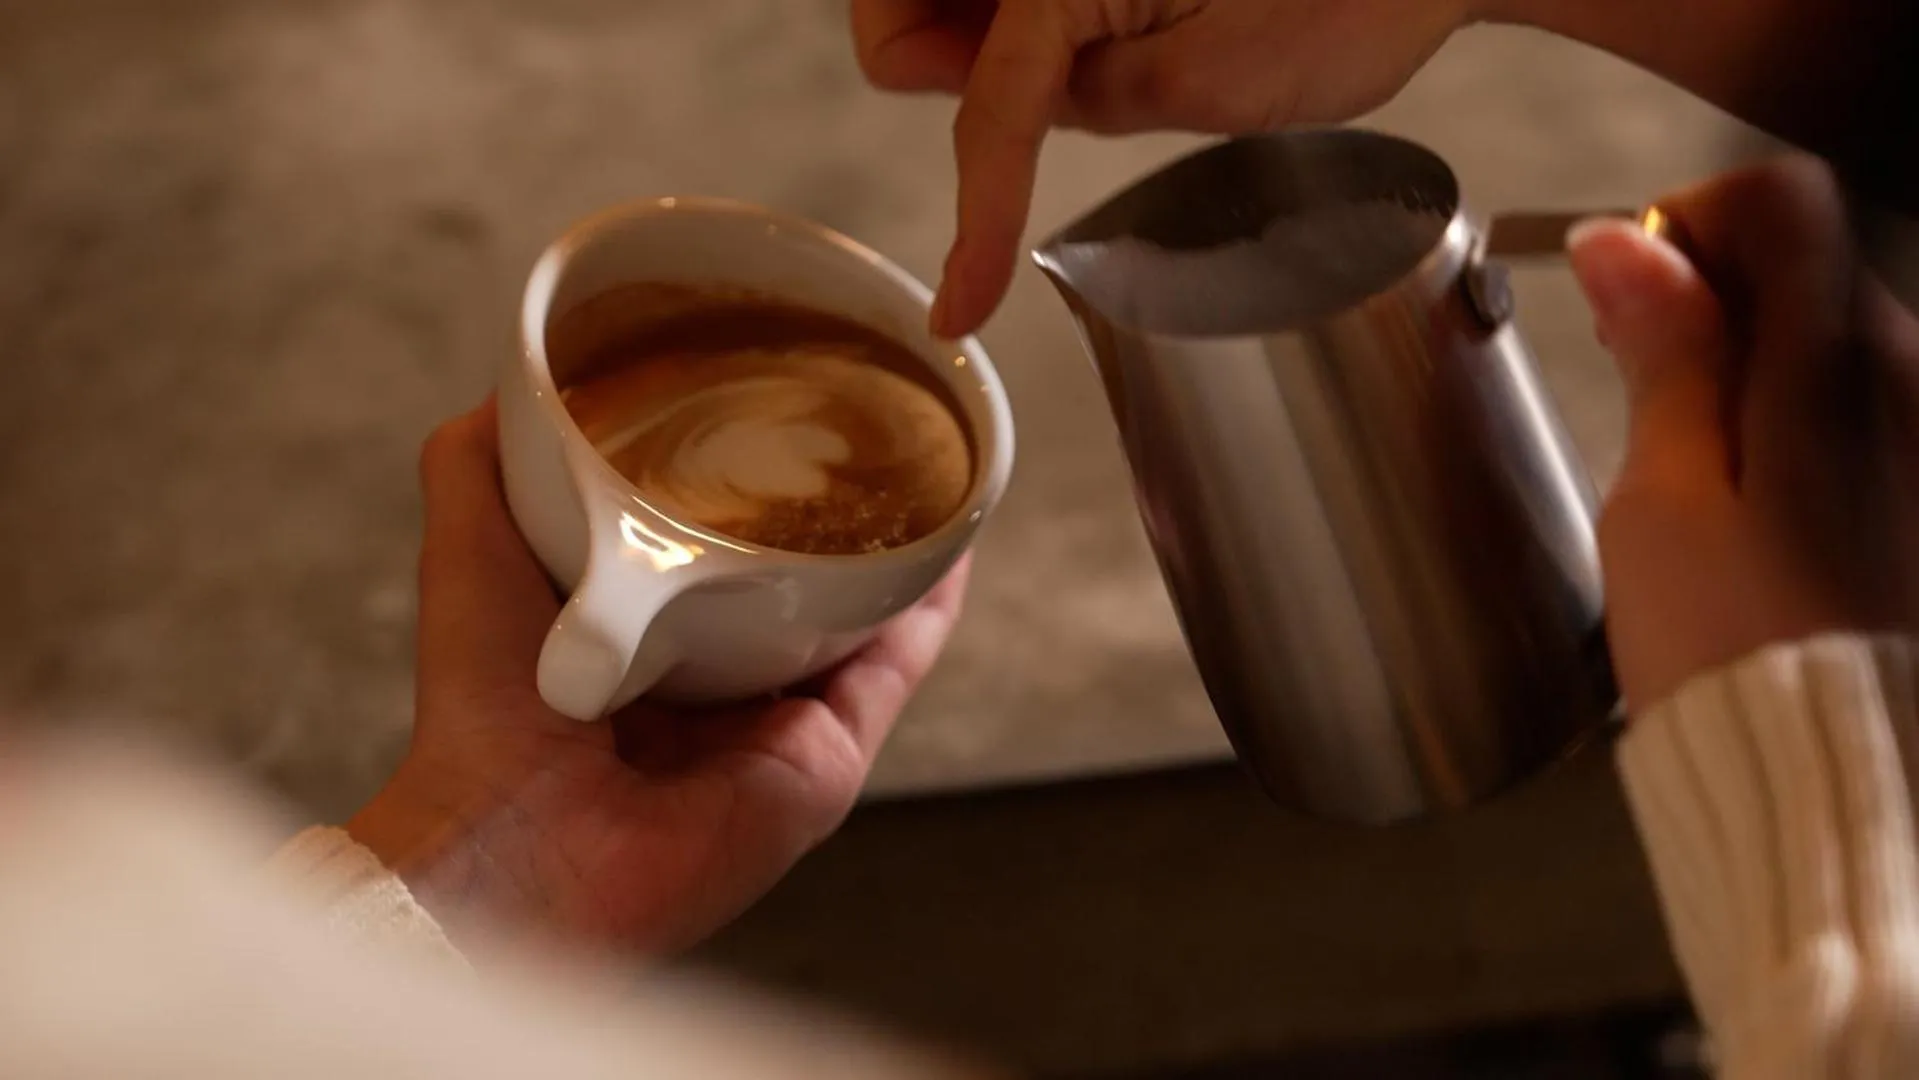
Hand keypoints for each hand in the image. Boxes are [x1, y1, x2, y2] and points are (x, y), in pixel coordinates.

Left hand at [347, 402, 969, 950]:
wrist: (517, 843)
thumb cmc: (481, 711)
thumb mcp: (469, 553)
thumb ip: (478, 467)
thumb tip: (519, 379)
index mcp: (643, 633)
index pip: (713, 540)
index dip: (743, 475)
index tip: (767, 395)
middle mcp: (720, 678)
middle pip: (800, 575)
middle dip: (836, 504)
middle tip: (866, 418)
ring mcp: (780, 719)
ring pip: (864, 615)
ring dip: (900, 542)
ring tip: (931, 457)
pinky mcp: (827, 755)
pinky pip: (894, 666)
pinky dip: (929, 604)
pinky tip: (955, 538)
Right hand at [852, 0, 1476, 335]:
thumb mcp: (1205, 86)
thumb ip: (1067, 95)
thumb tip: (971, 98)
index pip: (987, 107)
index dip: (971, 217)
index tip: (960, 308)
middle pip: (895, 7)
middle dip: (926, 64)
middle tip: (1010, 111)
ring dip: (960, 35)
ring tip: (1067, 69)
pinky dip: (1001, 16)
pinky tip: (1072, 41)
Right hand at [1569, 157, 1918, 711]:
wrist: (1838, 783)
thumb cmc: (1730, 645)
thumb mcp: (1663, 496)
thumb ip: (1662, 357)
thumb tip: (1625, 244)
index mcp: (1837, 364)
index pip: (1781, 202)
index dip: (1690, 224)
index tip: (1631, 299)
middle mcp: (1915, 381)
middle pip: (1816, 270)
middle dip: (1719, 305)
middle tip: (1644, 400)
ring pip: (1842, 346)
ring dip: (1761, 371)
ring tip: (1699, 475)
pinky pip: (1872, 417)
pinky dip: (1804, 429)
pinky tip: (1763, 513)